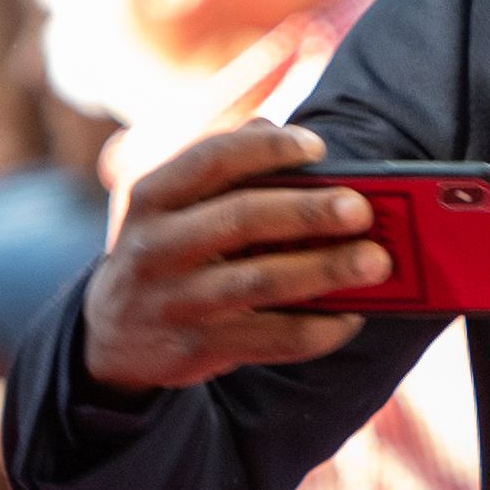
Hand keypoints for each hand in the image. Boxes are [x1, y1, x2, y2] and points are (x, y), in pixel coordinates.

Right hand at [78, 123, 386, 391]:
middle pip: (241, 219)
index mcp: (153, 197)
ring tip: (376, 262)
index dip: (267, 149)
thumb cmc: (170, 252)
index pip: (211, 158)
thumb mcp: (174, 207)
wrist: (114, 335)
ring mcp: (174, 300)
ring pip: (260, 281)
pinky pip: (270, 339)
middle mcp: (156, 245)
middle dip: (308, 212)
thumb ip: (227, 171)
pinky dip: (318, 329)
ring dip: (325, 270)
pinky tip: (351, 317)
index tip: (318, 148)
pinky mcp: (195, 348)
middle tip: (362, 211)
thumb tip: (297, 141)